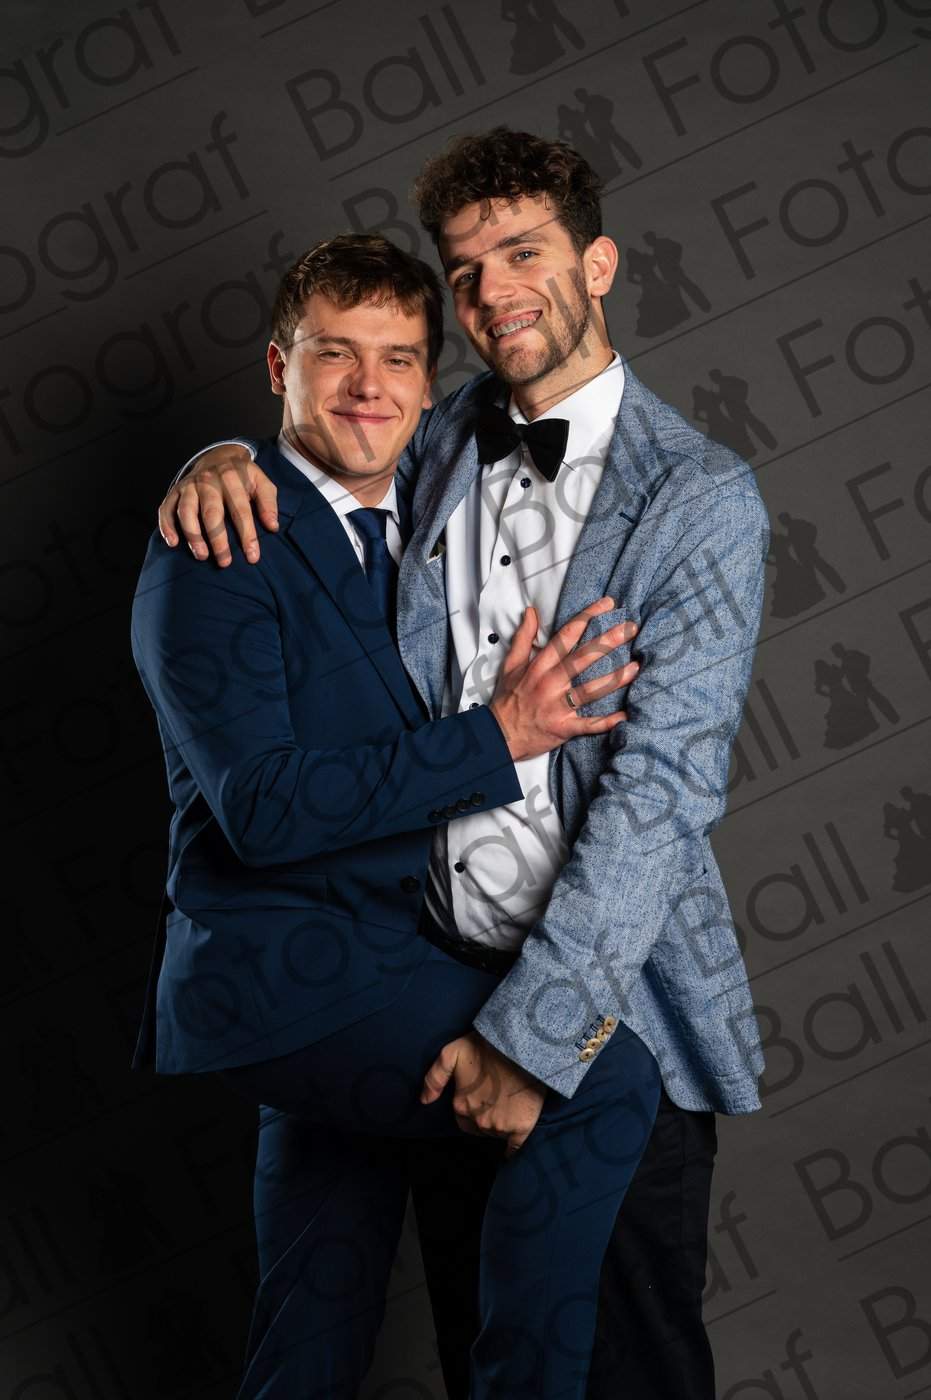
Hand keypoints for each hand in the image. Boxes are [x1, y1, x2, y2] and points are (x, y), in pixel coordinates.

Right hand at [158, 445, 278, 566]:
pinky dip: (166, 526)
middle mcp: (208, 481)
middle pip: (211, 513)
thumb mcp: (261, 482)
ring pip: (186, 511)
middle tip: (224, 562)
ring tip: (202, 556)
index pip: (241, 510)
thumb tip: (272, 526)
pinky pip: (166, 509)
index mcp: (232, 479)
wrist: (218, 455)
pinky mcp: (175, 491)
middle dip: (218, 540)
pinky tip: (173, 543)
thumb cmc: (242, 477)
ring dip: (193, 535)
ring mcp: (189, 486)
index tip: (252, 557)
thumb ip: (268, 502)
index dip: (247, 535)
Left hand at [421, 1030, 545, 1157]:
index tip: (483, 1099)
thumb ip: (434, 1077)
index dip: (472, 1110)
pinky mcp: (522, 1127)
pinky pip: (516, 1147)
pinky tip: (516, 1138)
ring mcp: (500, 1126)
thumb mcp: (452, 1052)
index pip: (463, 1119)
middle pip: (480, 1128)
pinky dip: (515, 1147)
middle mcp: (479, 1121)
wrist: (520, 1045)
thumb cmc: (486, 1046)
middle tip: (498, 1100)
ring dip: (502, 1123)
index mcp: (461, 1106)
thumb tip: (424, 1101)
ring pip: (497, 1133)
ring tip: (511, 1104)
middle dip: (487, 1117)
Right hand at [490, 597, 638, 760]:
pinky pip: (588, 725)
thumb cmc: (507, 700)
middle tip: (630, 628)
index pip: (566, 635)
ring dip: (614, 679)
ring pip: (589, 690)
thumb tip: (532, 612)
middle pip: (582, 658)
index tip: (607, 604)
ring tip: (635, 667)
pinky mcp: (563, 728)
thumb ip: (523, 637)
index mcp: (539, 666)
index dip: (587, 617)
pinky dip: (607, 723)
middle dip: (607, 641)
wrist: (498, 736)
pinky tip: (625, 716)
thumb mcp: (510, 665)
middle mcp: (549, 683)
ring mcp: (557, 706)